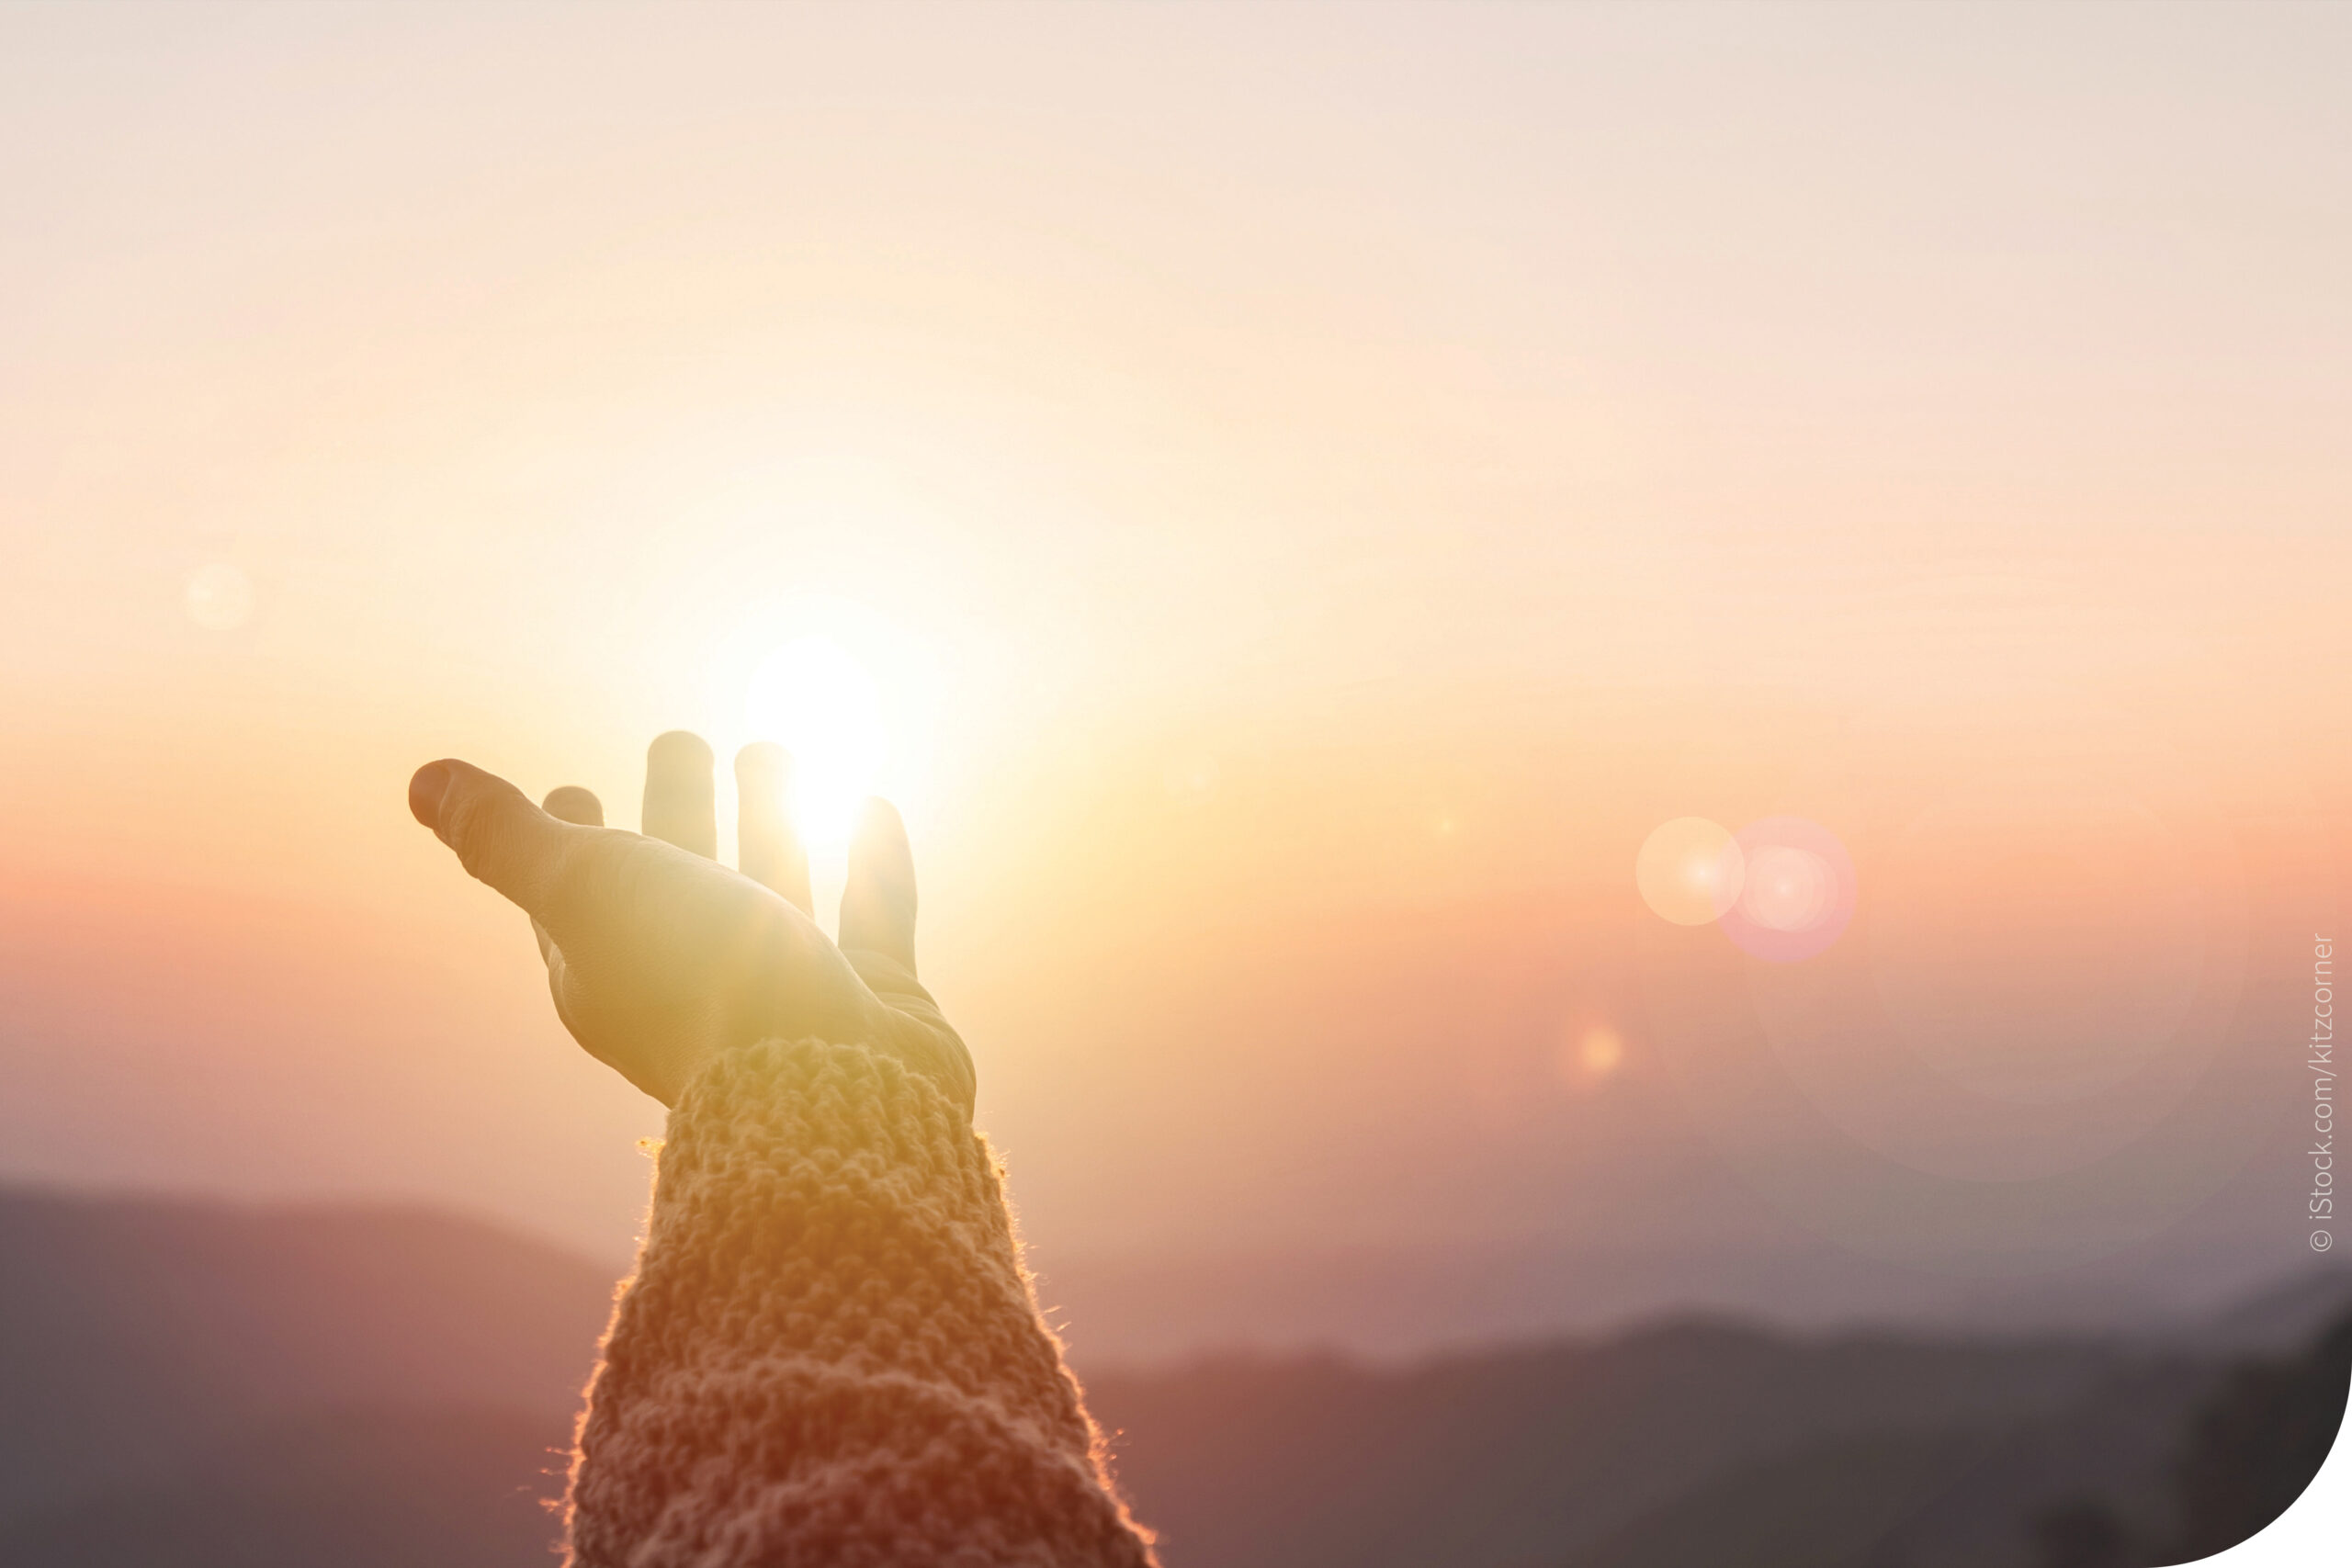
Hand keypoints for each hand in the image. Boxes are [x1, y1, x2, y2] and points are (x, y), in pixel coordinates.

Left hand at [407, 732, 971, 1113]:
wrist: (830, 1096)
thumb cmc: (695, 987)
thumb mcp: (586, 892)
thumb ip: (508, 838)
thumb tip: (420, 780)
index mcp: (614, 973)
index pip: (578, 896)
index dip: (569, 840)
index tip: (571, 787)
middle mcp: (698, 983)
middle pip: (677, 880)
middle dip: (675, 810)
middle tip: (681, 740)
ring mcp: (790, 991)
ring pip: (773, 886)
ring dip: (769, 817)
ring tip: (771, 747)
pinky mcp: (875, 999)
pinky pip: (874, 914)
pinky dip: (873, 859)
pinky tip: (875, 803)